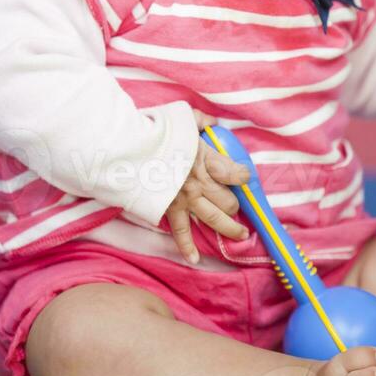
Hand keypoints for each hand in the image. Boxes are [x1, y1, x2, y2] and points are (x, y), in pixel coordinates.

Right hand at [165, 108, 251, 264]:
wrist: (129, 148)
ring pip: (215, 219)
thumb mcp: (182, 117)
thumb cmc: (155, 130)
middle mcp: (200, 183)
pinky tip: (195, 259)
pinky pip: (181, 233)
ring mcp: (186, 199)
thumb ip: (201, 121)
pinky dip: (187, 248)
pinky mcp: (170, 210)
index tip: (245, 176)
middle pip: (228, 200)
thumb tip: (213, 123)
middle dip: (235, 203)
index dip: (244, 175)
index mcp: (206, 159)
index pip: (235, 173)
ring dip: (230, 228)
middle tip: (236, 203)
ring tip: (241, 234)